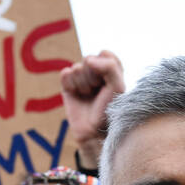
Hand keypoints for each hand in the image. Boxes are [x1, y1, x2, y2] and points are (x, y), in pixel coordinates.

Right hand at [61, 51, 124, 170]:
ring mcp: (81, 79)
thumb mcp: (118, 86)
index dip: (105, 67)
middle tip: (97, 92)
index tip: (109, 83)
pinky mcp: (67, 86)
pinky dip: (71, 84)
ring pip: (76, 67)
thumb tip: (88, 59)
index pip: (105, 54)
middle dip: (93, 76)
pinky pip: (65, 74)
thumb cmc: (110, 109)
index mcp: (110, 70)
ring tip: (88, 96)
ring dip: (83, 84)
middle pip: (88, 59)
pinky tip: (77, 94)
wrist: (94, 131)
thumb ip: (110, 66)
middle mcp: (95, 72)